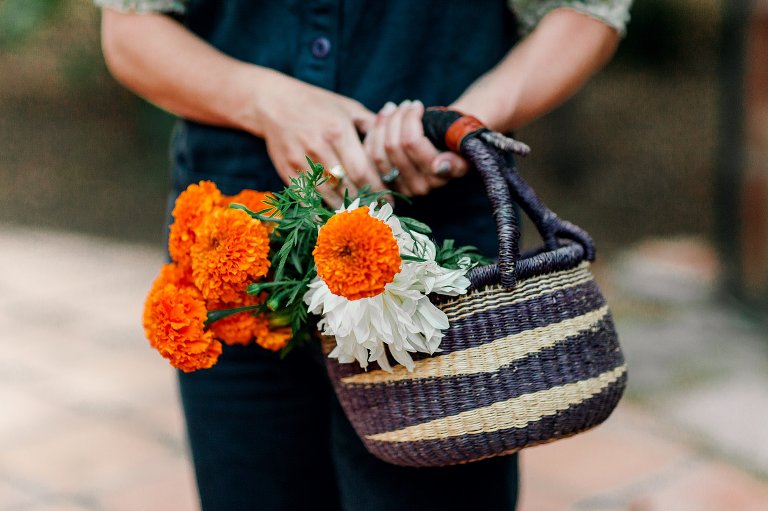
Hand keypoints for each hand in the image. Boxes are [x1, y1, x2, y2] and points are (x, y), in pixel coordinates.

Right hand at [248, 73, 384, 206]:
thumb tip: (397, 141)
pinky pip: (308, 199)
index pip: (362, 169)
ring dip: (347, 210)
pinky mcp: (287, 172)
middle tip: (381, 214)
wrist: (273, 103)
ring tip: (363, 217)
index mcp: (337, 131)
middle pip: (347, 186)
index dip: (378, 189)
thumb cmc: (316, 104)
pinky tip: (336, 217)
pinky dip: (323, 210)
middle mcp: (318, 148)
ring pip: (328, 196)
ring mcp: (300, 162)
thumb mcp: (346, 107)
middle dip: (367, 202)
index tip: (390, 201)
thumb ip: (371, 125)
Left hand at [363, 100, 467, 196]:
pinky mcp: (384, 183)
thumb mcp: (463, 145)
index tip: (417, 104)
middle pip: (392, 146)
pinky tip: (382, 119)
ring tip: (393, 108)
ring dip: (382, 124)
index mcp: (437, 177)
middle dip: (396, 119)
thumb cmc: (455, 140)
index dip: (410, 119)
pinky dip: (373, 134)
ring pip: (377, 152)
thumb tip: (440, 166)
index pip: (411, 143)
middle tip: (405, 104)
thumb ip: (455, 158)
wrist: (449, 151)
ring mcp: (398, 187)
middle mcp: (417, 187)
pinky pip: (368, 157)